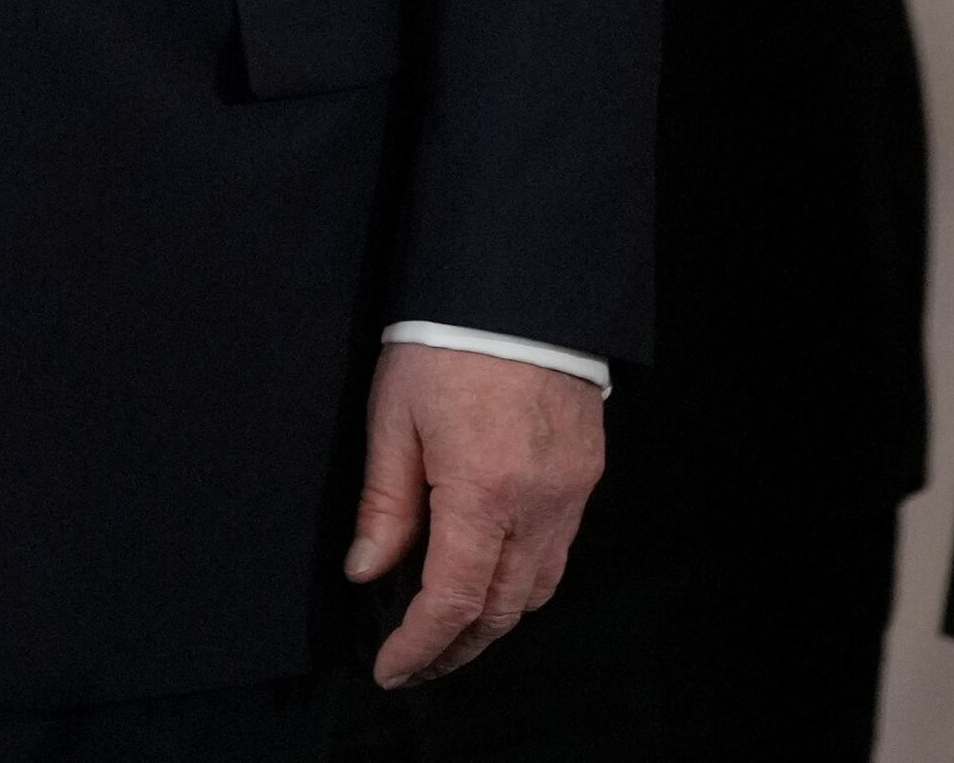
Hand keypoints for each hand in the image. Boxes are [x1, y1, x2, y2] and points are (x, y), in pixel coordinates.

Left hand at [344, 346, 602, 686]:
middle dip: (456, 649)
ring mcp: (571, 493)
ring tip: (449, 632)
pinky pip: (559, 553)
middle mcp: (538, 504)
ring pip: (536, 590)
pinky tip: (490, 577)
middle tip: (415, 664)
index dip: (420, 645)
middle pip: (500, 610)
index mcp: (483, 490)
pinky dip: (523, 581)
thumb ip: (384, 502)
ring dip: (492, 622)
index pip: (452, 600)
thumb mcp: (393, 416)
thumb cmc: (447, 341)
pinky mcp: (586, 476)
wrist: (520, 286)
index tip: (391, 668)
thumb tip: (368, 570)